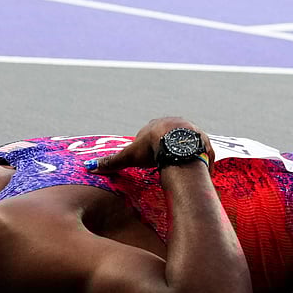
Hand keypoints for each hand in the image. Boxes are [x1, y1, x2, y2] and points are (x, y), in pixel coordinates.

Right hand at [84, 117, 214, 174]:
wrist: (176, 144)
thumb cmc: (151, 148)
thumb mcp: (129, 156)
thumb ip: (112, 163)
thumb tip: (89, 168)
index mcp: (156, 125)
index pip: (152, 135)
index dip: (151, 147)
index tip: (151, 159)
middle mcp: (174, 123)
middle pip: (171, 136)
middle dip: (168, 148)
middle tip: (167, 162)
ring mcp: (190, 129)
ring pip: (188, 141)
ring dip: (186, 152)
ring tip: (183, 166)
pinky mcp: (203, 138)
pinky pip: (202, 149)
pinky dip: (200, 158)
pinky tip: (199, 169)